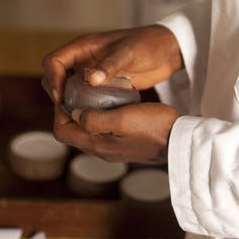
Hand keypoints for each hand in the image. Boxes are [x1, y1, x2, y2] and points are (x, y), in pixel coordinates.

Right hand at [42, 25, 183, 104]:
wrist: (168, 50)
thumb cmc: (148, 44)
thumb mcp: (129, 52)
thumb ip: (110, 65)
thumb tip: (89, 80)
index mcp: (84, 46)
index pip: (54, 61)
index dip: (53, 79)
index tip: (62, 97)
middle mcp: (84, 59)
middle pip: (56, 76)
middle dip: (57, 93)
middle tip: (68, 111)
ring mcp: (93, 72)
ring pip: (69, 88)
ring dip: (69, 101)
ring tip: (79, 116)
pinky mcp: (103, 84)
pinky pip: (85, 96)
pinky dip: (84, 106)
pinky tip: (92, 117)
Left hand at [52, 101, 179, 163]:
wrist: (179, 140)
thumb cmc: (153, 127)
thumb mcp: (122, 119)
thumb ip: (95, 119)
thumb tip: (74, 113)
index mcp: (97, 145)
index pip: (62, 132)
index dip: (58, 112)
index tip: (67, 92)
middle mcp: (101, 149)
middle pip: (73, 131)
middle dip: (70, 110)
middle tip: (77, 88)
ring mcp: (112, 147)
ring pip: (87, 128)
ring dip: (85, 111)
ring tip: (93, 91)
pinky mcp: (123, 142)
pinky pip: (102, 128)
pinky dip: (99, 114)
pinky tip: (111, 100)